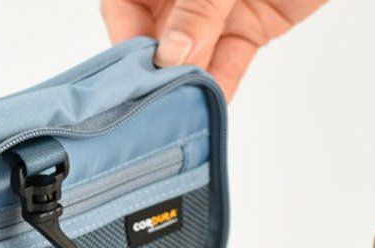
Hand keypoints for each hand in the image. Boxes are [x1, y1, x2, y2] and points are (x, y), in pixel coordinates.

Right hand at [100, 0, 326, 99]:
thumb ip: (198, 7)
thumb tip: (170, 54)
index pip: (123, 4)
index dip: (124, 36)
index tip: (131, 70)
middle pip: (156, 35)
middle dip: (155, 69)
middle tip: (155, 101)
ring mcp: (217, 8)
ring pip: (193, 54)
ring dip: (188, 83)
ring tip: (182, 111)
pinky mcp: (251, 26)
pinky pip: (229, 61)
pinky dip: (220, 85)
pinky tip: (210, 107)